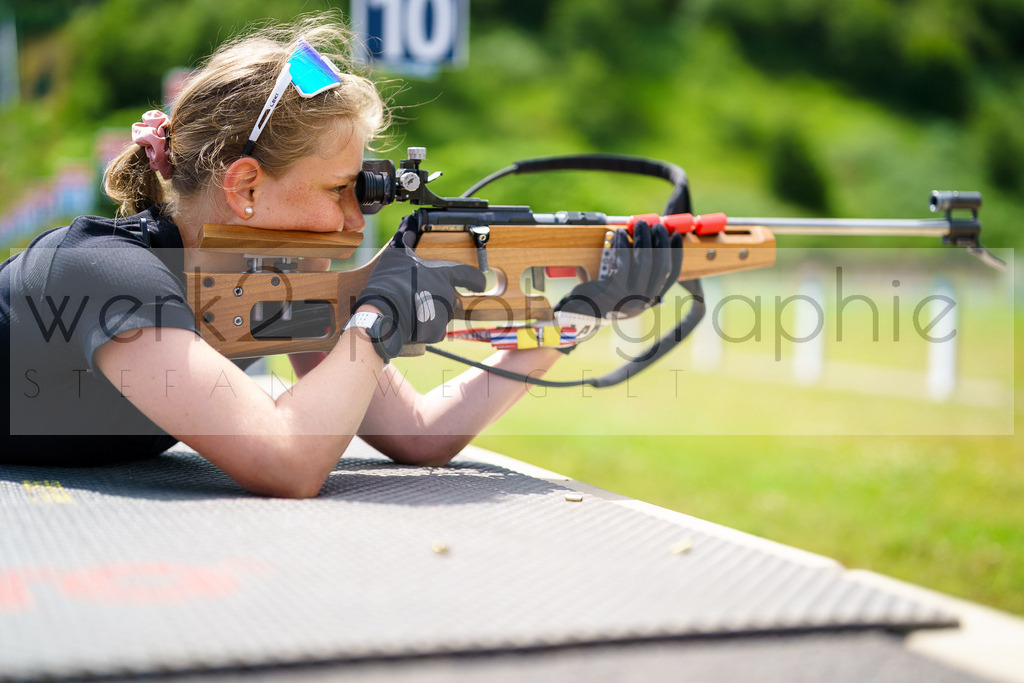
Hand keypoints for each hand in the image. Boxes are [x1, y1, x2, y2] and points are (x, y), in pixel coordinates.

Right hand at [355, 214, 486, 356]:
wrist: (384, 312)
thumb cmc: (391, 282)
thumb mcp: (396, 256)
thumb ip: (405, 242)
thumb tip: (407, 229)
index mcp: (442, 274)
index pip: (467, 274)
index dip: (476, 279)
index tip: (482, 284)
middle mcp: (448, 295)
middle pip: (448, 298)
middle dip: (435, 299)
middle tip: (417, 299)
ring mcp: (444, 314)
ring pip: (440, 314)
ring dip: (429, 313)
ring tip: (409, 310)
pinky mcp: (437, 333)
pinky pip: (433, 331)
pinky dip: (423, 329)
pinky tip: (410, 324)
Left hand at [554, 220, 681, 343]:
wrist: (576, 316)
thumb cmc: (599, 298)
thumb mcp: (621, 290)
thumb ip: (634, 274)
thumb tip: (643, 242)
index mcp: (648, 301)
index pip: (671, 276)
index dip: (676, 254)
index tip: (675, 236)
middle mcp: (644, 302)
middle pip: (662, 267)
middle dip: (661, 242)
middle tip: (656, 226)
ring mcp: (630, 298)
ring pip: (645, 262)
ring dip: (643, 239)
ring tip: (639, 225)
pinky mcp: (615, 291)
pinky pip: (623, 262)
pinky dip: (622, 245)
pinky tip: (619, 234)